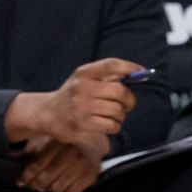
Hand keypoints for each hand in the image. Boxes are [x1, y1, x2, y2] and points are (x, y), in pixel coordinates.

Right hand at [10, 59, 140, 144]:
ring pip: (118, 111)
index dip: (130, 67)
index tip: (143, 72)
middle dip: (129, 100)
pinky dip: (114, 126)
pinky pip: (112, 125)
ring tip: (111, 114)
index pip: (111, 65)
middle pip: (120, 91)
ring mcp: (81, 106)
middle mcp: (82, 87)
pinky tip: (105, 123)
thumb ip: (109, 76)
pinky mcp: (82, 124)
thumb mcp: (85, 79)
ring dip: (120, 115)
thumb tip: (141, 73)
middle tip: (127, 104)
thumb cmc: (74, 95)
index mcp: (84, 73)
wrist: (49, 113)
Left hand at [17, 132, 107, 191]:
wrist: (92, 137)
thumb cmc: (63, 139)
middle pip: (46, 178)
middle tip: (30, 186)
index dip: (26, 175)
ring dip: (47, 189)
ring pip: (57, 188)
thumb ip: (32, 147)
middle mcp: (72, 154)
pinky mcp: (91, 177)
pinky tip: (58, 188)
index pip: (37, 164)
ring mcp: (83, 167)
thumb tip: (15, 157)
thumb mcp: (46, 137)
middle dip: (34, 184)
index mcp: (58, 142)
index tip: (20, 181)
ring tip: (43, 187)